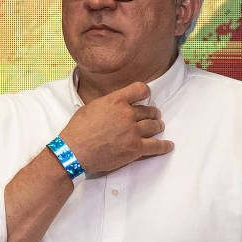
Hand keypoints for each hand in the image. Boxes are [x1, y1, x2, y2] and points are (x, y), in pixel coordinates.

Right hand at [59, 82, 173, 172]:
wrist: (73, 152)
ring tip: (159, 127)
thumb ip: (108, 104)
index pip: (140, 89)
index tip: (146, 96)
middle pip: (149, 110)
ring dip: (158, 126)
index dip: (145, 92)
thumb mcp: (91, 107)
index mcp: (116, 100)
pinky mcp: (135, 148)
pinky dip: (164, 146)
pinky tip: (168, 145)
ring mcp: (133, 131)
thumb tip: (116, 104)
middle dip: (152, 113)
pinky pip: (156, 146)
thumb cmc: (77, 131)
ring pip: (154, 126)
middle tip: (154, 116)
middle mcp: (127, 114)